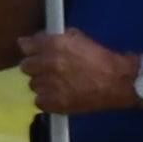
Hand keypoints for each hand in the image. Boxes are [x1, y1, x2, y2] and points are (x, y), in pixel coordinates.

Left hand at [12, 29, 139, 112]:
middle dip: (35, 67)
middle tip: (47, 69)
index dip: (30, 49)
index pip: (25, 46)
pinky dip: (47, 100)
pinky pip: (39, 102)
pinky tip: (58, 95)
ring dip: (42, 84)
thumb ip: (55, 38)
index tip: (33, 52)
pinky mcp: (55, 104)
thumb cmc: (99, 57)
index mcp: (55, 44)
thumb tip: (36, 39)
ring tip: (56, 84)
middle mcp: (49, 64)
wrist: (117, 82)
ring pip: (32, 85)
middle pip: (25, 66)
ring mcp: (50, 85)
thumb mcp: (78, 38)